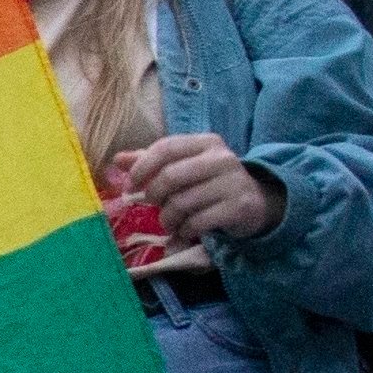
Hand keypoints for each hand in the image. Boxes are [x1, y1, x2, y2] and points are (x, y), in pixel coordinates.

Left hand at [120, 132, 285, 245]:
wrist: (255, 202)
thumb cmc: (210, 182)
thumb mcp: (185, 166)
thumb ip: (152, 161)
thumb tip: (117, 159)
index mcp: (206, 142)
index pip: (166, 147)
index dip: (142, 167)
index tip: (131, 185)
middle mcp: (222, 158)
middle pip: (170, 176)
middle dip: (154, 196)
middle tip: (154, 204)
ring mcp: (233, 182)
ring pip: (182, 203)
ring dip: (168, 218)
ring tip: (170, 221)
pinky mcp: (239, 207)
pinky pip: (198, 222)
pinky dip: (184, 230)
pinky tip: (185, 230)